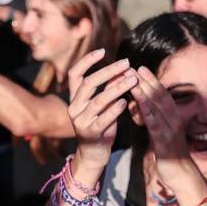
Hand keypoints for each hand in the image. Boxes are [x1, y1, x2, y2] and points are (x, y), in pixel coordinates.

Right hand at [67, 50, 136, 167]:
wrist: (93, 154)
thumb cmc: (101, 126)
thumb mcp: (104, 105)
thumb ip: (109, 88)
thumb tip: (121, 68)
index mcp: (75, 98)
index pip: (75, 74)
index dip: (86, 61)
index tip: (103, 50)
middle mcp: (75, 108)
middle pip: (88, 84)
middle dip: (108, 71)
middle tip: (126, 63)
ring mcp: (81, 121)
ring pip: (97, 101)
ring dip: (116, 88)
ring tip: (132, 80)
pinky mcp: (90, 134)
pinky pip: (103, 119)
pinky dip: (114, 110)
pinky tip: (125, 102)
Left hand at [129, 66, 198, 187]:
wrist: (182, 175)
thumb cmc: (171, 155)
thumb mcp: (164, 134)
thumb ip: (156, 120)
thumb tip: (145, 108)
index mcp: (174, 118)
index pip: (162, 95)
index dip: (152, 81)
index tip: (140, 68)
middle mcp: (174, 120)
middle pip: (160, 97)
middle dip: (147, 81)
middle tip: (133, 67)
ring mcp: (170, 131)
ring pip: (157, 108)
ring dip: (144, 92)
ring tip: (132, 80)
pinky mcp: (165, 142)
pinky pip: (155, 125)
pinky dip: (147, 113)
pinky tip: (139, 104)